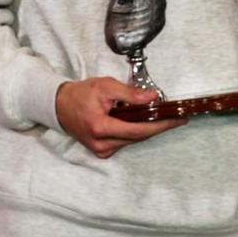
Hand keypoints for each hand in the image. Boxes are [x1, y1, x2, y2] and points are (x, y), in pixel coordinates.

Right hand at [55, 77, 186, 158]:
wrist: (59, 106)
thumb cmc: (80, 94)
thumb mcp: (105, 86)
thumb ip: (130, 94)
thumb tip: (153, 98)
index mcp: (100, 128)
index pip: (138, 131)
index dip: (161, 126)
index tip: (178, 120)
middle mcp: (101, 144)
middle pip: (138, 137)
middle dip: (158, 126)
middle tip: (176, 115)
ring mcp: (101, 149)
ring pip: (133, 140)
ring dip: (148, 129)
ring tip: (163, 116)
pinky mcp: (102, 150)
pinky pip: (125, 141)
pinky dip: (136, 132)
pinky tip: (144, 121)